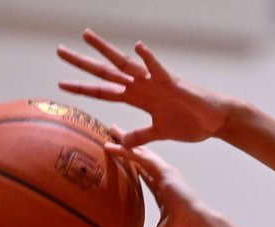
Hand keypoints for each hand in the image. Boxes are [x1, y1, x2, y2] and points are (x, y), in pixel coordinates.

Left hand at [57, 31, 234, 147]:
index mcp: (138, 98)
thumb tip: (120, 142)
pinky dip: (148, 58)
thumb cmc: (190, 123)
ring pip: (125, 63)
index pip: (104, 92)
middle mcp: (142, 86)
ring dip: (106, 50)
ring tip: (87, 36)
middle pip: (106, 73)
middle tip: (60, 51)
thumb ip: (139, 136)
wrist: (215, 121)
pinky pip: (158, 69)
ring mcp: (155, 82)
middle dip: (83, 63)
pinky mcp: (172, 83)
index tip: (62, 85)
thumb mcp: (159, 134)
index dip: (83, 89)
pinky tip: (138, 46)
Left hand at [103, 139, 223, 226]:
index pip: (143, 175)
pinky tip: (112, 144)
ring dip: (123, 141)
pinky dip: (126, 150)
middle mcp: (163, 180)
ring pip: (140, 153)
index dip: (131, 165)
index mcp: (162, 193)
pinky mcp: (165, 171)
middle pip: (141, 158)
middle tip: (111, 133)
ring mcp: (165, 174)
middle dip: (127, 145)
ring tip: (108, 129)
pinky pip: (141, 157)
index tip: (120, 156)